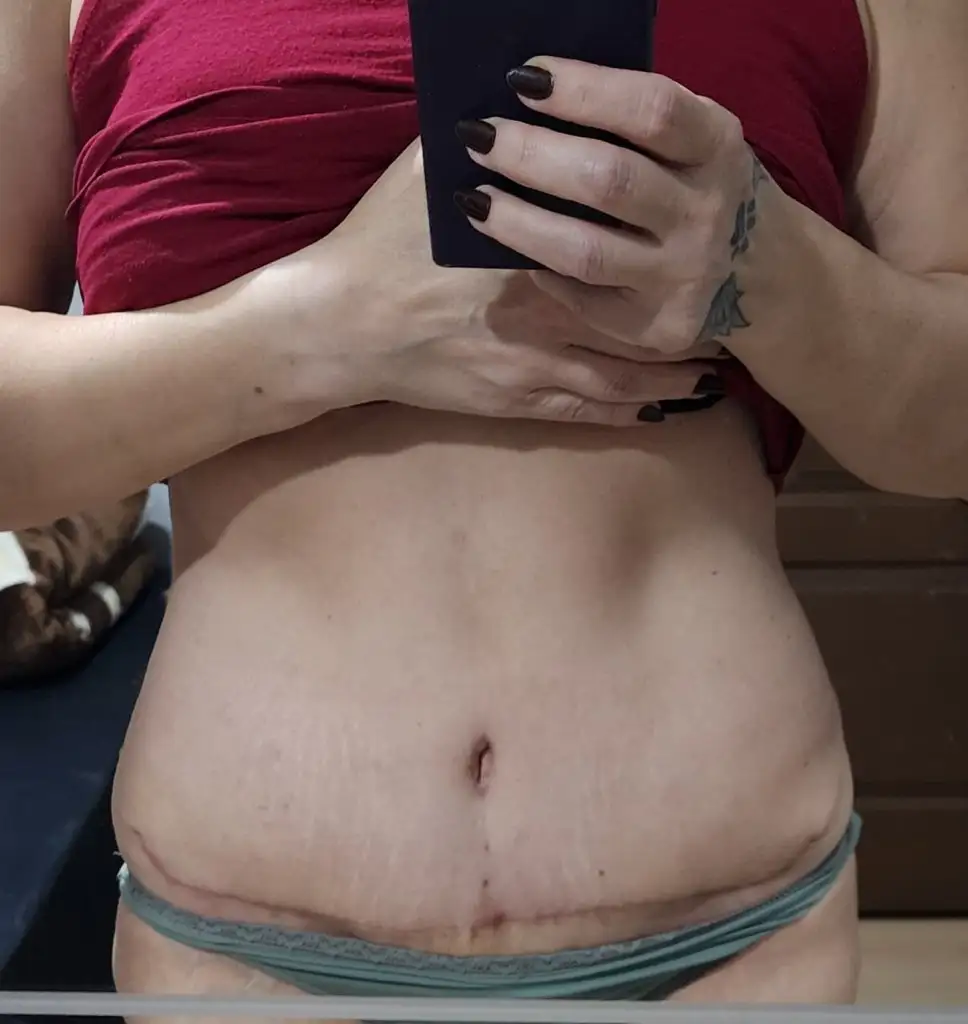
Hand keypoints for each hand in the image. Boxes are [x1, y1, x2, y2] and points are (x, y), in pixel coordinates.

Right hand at [303, 141, 722, 425]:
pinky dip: (630, 412)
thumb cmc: (377, 243)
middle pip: (640, 315)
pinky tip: (662, 412)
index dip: (670, 244)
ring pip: (626, 375)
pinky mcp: (513, 400)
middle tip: (734, 318)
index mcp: (536, 244)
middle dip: (691, 321)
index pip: (621, 243)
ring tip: (713, 376)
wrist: (338, 326)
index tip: (713, 240)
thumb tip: (518, 106)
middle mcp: (550, 308)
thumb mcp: (424, 172)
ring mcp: (534, 363)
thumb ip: (483, 142)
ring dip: (673, 376)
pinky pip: (588, 411)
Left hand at [452, 59, 764, 354]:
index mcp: (716, 148)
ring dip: (519, 224)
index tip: (524, 79)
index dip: (584, 91)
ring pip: (586, 252)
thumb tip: (537, 98)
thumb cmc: (702, 188)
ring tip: (474, 201)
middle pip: (608, 181)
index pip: (650, 111)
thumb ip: (638, 124)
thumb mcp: (696, 142)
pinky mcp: (660, 327)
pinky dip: (544, 274)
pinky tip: (513, 255)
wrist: (763, 274)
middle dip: (531, 156)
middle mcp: (705, 213)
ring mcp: (684, 277)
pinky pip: (585, 302)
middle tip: (479, 138)